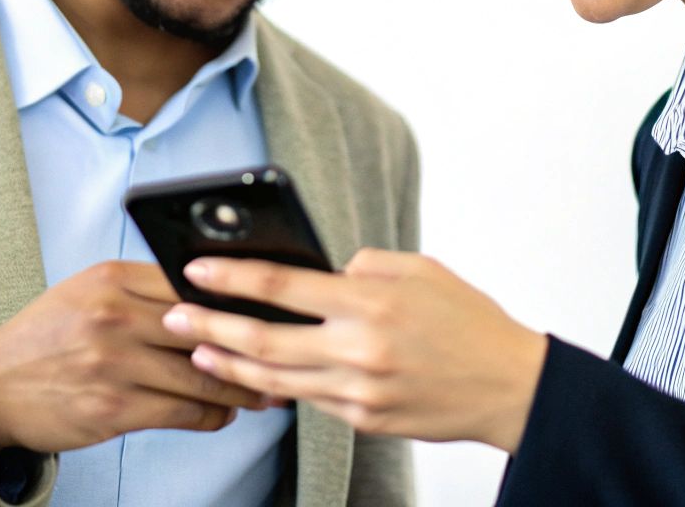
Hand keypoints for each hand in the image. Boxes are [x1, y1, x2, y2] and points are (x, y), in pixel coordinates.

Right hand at [0, 260, 272, 464]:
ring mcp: (114, 364)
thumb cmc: (49, 337)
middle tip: (284, 352)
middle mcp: (114, 316)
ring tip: (265, 391)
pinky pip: (184, 412)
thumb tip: (214, 297)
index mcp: (111, 279)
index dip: (238, 298)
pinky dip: (213, 415)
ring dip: (242, 387)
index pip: (193, 282)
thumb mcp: (88, 294)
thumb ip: (144, 290)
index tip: (271, 309)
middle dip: (251, 344)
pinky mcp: (113, 409)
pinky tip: (225, 414)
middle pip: (206, 328)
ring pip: (203, 375)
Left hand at [163, 249, 548, 452]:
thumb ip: (365, 266)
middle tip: (174, 314)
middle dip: (210, 325)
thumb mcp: (421, 269)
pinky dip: (275, 386)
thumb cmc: (468, 320)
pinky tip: (252, 374)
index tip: (197, 269)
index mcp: (371, 303)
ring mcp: (360, 391)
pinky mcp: (365, 419)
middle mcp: (360, 350)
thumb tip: (323, 273)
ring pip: (276, 379)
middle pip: (264, 340)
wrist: (510, 387)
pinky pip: (309, 400)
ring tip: (198, 346)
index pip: (282, 287)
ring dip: (230, 363)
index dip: (232, 277)